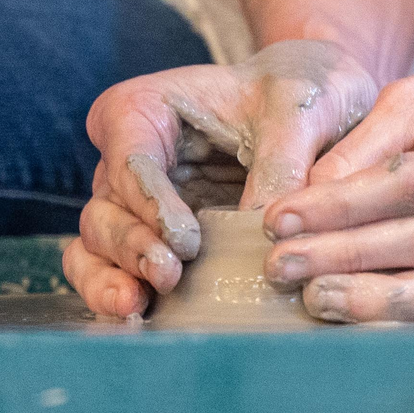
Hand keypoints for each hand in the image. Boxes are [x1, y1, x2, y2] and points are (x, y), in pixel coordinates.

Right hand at [63, 40, 378, 315]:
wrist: (315, 105)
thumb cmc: (299, 93)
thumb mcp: (298, 111)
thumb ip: (281, 163)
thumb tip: (265, 232)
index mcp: (146, 109)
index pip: (133, 159)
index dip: (152, 203)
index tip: (186, 240)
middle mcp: (127, 157)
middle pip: (106, 208)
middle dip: (130, 246)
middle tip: (168, 275)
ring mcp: (136, 203)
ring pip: (98, 245)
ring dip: (113, 277)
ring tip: (139, 306)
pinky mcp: (155, 239)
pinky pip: (118, 269)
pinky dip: (120, 292)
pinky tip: (141, 319)